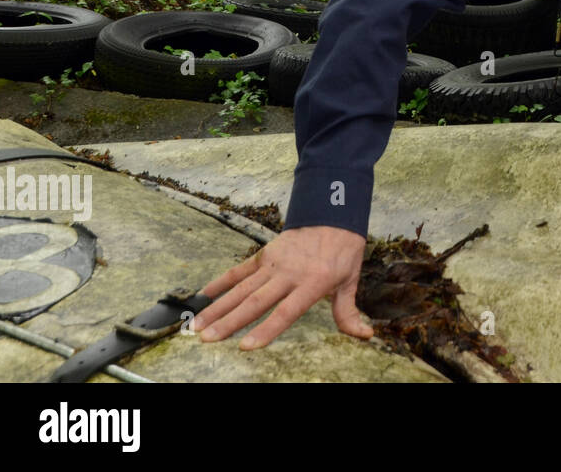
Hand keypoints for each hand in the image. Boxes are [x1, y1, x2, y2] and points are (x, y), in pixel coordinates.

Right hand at [191, 225, 372, 349]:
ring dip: (218, 307)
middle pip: (256, 302)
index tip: (245, 346)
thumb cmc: (343, 251)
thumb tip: (364, 335)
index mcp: (312, 282)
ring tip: (196, 324)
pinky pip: (240, 270)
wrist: (334, 214)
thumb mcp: (351, 280)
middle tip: (206, 339)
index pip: (285, 311)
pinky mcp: (265, 254)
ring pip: (242, 288)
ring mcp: (274, 263)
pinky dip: (221, 282)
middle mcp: (289, 273)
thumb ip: (348, 312)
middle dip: (230, 322)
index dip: (266, 329)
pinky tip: (202, 295)